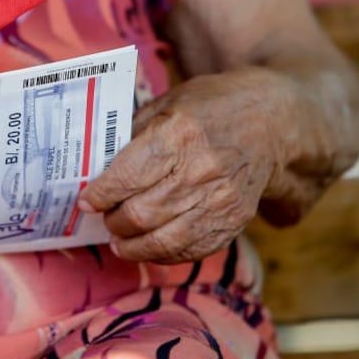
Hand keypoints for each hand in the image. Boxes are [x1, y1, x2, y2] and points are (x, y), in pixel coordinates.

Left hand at [79, 67, 287, 263]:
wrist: (272, 123)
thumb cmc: (212, 107)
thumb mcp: (170, 103)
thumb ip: (134, 133)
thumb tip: (98, 165)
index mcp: (181, 133)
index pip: (129, 175)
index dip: (102, 193)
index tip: (86, 200)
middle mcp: (202, 170)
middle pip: (142, 212)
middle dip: (113, 221)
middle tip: (103, 217)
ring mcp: (221, 199)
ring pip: (164, 239)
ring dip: (133, 245)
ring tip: (119, 240)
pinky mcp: (234, 221)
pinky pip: (191, 250)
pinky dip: (163, 254)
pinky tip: (148, 247)